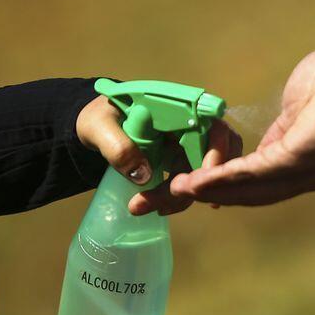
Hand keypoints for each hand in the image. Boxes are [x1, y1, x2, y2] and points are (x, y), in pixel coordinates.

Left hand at [75, 93, 242, 215]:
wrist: (99, 128)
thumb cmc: (100, 119)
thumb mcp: (100, 128)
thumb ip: (118, 147)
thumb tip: (144, 176)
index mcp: (177, 105)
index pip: (211, 126)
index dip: (214, 153)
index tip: (197, 181)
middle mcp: (192, 122)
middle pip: (215, 153)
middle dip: (197, 183)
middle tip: (163, 205)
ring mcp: (191, 143)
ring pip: (207, 171)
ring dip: (187, 194)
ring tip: (156, 209)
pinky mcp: (185, 159)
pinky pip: (195, 180)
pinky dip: (186, 196)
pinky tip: (167, 208)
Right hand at [166, 48, 314, 205]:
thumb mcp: (293, 113)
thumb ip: (276, 133)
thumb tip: (259, 147)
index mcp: (304, 164)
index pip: (260, 185)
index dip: (225, 189)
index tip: (193, 190)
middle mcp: (306, 176)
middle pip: (251, 195)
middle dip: (210, 195)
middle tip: (173, 195)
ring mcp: (305, 170)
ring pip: (250, 188)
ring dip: (212, 189)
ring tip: (179, 188)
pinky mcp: (300, 157)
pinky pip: (256, 172)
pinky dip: (226, 178)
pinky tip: (201, 179)